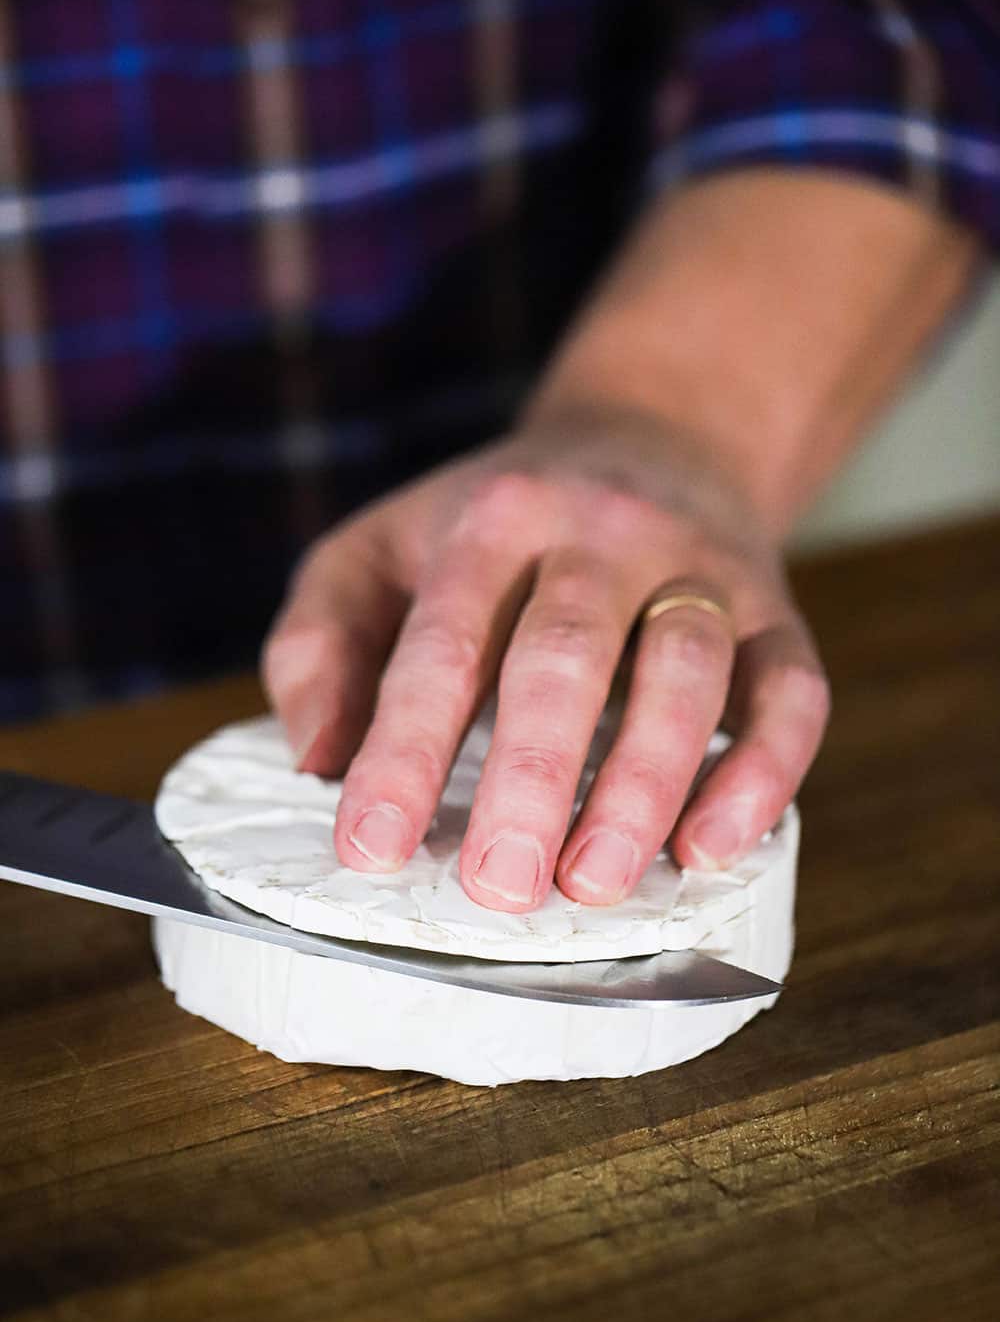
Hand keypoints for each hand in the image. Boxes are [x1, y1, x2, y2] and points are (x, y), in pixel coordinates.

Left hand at [262, 402, 828, 913]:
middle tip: (499, 887)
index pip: (442, 642)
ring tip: (596, 883)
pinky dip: (762, 770)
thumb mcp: (375, 549)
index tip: (371, 850)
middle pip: (566, 654)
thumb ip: (319, 642)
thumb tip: (317, 760)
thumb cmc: (492, 524)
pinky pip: (791, 689)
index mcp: (492, 521)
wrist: (651, 435)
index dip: (404, 751)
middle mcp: (600, 533)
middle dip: (531, 778)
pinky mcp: (771, 608)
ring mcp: (697, 568)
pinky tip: (711, 847)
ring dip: (645, 783)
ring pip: (686, 669)